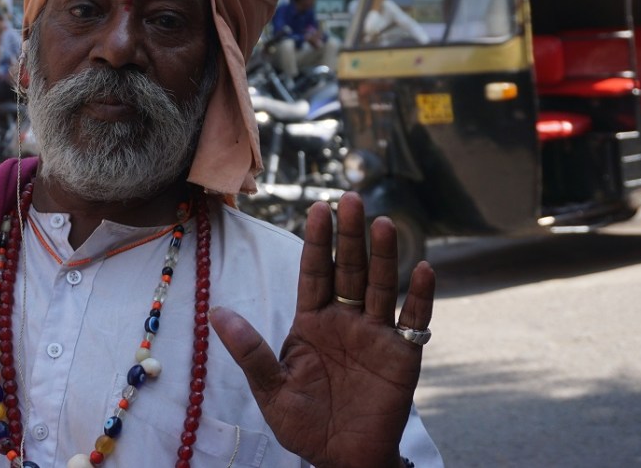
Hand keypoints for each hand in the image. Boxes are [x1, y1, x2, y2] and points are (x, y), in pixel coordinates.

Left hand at [211, 193, 434, 467]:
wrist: (341, 459)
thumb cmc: (304, 424)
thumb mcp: (271, 389)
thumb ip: (251, 352)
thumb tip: (217, 313)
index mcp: (312, 321)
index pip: (315, 272)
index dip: (318, 241)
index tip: (319, 207)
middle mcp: (346, 320)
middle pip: (350, 270)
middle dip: (350, 236)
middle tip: (351, 199)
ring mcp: (376, 335)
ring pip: (382, 286)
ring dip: (384, 255)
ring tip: (382, 223)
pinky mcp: (402, 355)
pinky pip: (414, 320)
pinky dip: (421, 295)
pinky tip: (423, 267)